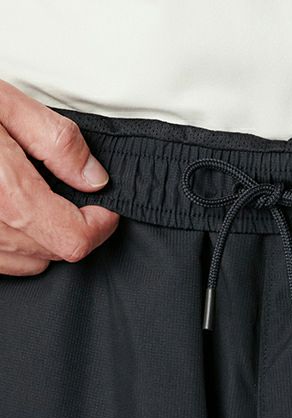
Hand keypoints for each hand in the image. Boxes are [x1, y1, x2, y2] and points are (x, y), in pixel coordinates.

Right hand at [0, 79, 118, 275]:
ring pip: (28, 262)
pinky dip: (18, 244)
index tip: (104, 205)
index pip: (73, 240)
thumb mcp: (4, 104)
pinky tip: (12, 212)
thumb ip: (56, 143)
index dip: (100, 225)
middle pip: (54, 253)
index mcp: (3, 192)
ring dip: (48, 237)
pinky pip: (0, 262)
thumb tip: (94, 179)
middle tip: (75, 196)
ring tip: (40, 199)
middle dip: (76, 226)